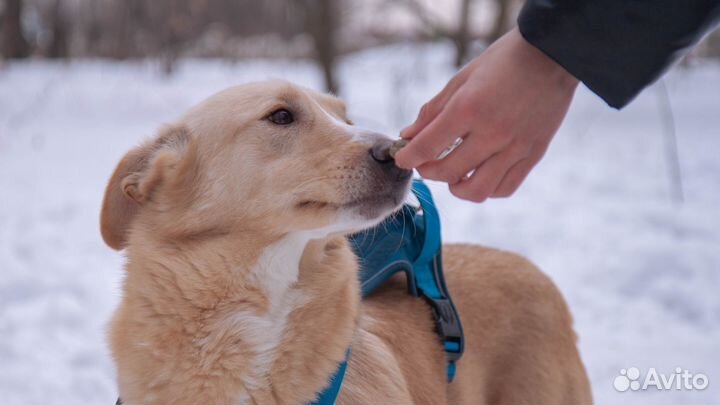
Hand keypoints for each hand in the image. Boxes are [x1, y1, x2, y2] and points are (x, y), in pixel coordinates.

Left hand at [394, 28, 578, 201]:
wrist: (554, 54)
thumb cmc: (504, 62)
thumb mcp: (462, 79)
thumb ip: (433, 111)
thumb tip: (408, 136)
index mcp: (469, 108)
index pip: (427, 147)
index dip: (407, 157)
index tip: (402, 158)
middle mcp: (492, 132)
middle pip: (448, 172)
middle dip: (428, 172)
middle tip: (425, 163)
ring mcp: (515, 147)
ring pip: (477, 190)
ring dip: (457, 187)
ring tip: (453, 174)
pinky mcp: (533, 155)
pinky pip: (504, 188)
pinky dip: (487, 189)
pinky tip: (479, 174)